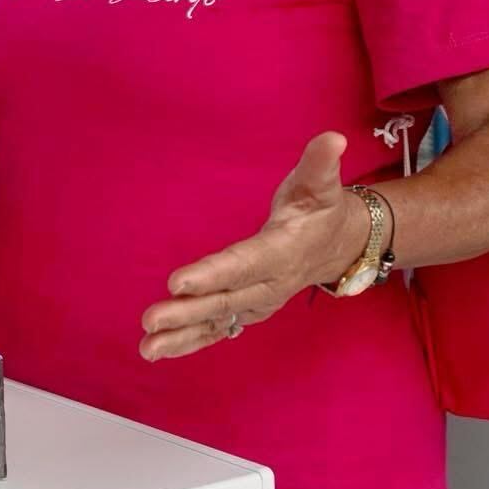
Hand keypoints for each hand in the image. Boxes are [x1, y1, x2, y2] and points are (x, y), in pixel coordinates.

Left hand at [138, 133, 366, 361]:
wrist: (341, 245)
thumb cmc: (321, 208)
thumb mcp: (322, 184)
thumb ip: (319, 164)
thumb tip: (331, 139)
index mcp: (282, 251)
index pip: (243, 264)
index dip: (212, 274)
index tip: (177, 283)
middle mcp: (270, 283)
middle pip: (225, 299)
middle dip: (188, 311)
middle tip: (151, 319)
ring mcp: (258, 302)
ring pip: (219, 321)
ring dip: (182, 335)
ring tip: (147, 347)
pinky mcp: (248, 310)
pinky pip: (219, 330)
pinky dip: (190, 342)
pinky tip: (159, 349)